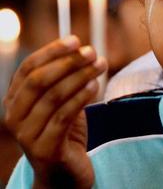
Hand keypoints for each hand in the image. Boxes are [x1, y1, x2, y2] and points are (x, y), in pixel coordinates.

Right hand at [3, 35, 106, 188]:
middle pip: (39, 80)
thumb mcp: (59, 99)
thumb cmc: (62, 128)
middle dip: (68, 62)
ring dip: (80, 76)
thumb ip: (63, 77)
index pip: (28, 67)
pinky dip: (81, 97)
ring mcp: (26, 135)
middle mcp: (14, 116)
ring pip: (54, 96)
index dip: (52, 51)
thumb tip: (79, 46)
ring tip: (100, 65)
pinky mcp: (44, 149)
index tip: (75, 40)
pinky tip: (96, 85)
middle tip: (92, 52)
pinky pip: (64, 116)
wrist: (64, 171)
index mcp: (15, 99)